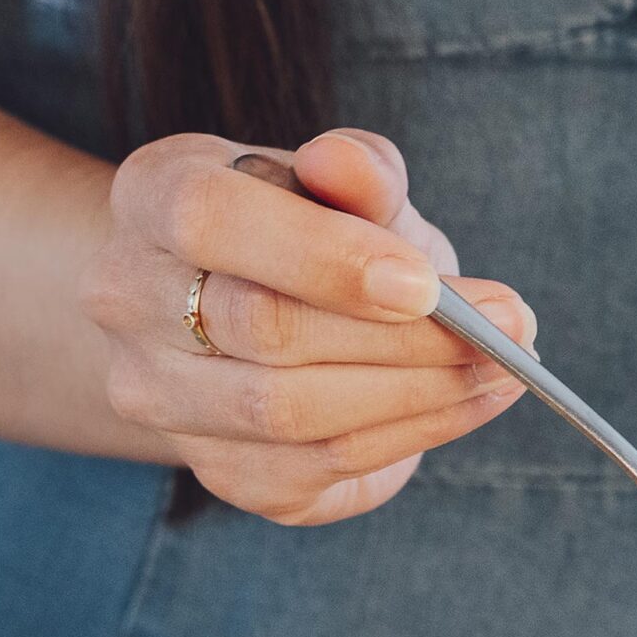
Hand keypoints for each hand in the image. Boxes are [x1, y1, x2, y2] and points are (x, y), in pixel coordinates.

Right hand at [81, 128, 535, 523]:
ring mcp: (161, 397)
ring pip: (291, 412)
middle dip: (403, 336)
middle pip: (265, 330)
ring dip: (419, 394)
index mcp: (153, 197)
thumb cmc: (312, 236)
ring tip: (503, 367)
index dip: (324, 256)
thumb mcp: (343, 188)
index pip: (212, 220)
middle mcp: (128, 300)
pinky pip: (321, 466)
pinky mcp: (219, 472)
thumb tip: (348, 164)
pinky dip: (412, 435)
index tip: (424, 283)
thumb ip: (358, 172)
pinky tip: (469, 402)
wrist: (255, 319)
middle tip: (508, 326)